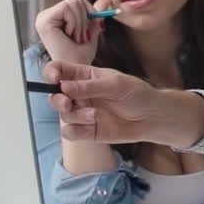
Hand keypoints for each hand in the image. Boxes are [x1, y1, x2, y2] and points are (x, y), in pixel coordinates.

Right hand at [34, 0, 112, 63]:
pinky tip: (69, 36)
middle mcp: (47, 15)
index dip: (89, 13)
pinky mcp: (44, 21)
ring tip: (76, 38)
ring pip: (73, 3)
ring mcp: (43, 17)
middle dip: (85, 20)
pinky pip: (67, 9)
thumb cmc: (81, 54)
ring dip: (80, 24)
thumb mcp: (91, 30)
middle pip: (76, 0)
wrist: (75, 70)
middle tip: (81, 36)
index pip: (78, 0)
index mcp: (56, 16)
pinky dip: (74, 23)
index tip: (87, 30)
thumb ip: (96, 14)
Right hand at [46, 61, 203, 146]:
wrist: (151, 117)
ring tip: (95, 115)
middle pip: (55, 95)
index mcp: (85, 76)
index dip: (51, 73)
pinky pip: (70, 132)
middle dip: (57, 99)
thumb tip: (64, 87)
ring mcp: (82, 112)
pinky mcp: (86, 130)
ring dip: (75, 115)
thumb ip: (90, 86)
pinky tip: (93, 125)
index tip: (54, 79)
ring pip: (63, 115)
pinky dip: (76, 130)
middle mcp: (80, 94)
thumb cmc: (137, 94)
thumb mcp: (116, 84)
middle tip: (67, 102)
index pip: (59, 70)